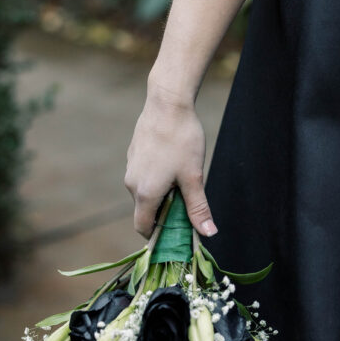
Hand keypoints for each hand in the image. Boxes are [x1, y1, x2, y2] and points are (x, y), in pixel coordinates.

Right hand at [124, 84, 217, 239]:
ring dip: (162, 194)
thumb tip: (208, 233)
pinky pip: (144, 175)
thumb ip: (198, 208)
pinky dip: (157, 178)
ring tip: (184, 180)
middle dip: (164, 213)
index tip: (176, 234)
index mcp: (144, 193)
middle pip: (145, 210)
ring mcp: (131, 167)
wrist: (167, 104)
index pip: (143, 227)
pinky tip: (174, 163)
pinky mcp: (134, 153)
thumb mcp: (194, 177)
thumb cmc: (182, 140)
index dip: (158, 236)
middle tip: (188, 206)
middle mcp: (131, 183)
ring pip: (145, 191)